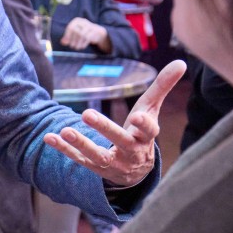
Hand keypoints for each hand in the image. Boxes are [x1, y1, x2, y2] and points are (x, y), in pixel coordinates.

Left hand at [46, 59, 187, 185]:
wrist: (137, 171)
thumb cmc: (143, 132)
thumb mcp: (152, 109)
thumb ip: (163, 86)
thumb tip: (182, 62)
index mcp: (147, 136)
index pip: (149, 131)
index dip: (145, 125)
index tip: (138, 117)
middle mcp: (132, 152)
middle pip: (121, 141)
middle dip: (105, 129)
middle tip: (87, 114)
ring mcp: (114, 163)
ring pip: (98, 156)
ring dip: (81, 144)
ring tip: (66, 130)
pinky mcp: (97, 169)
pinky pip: (80, 160)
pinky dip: (65, 150)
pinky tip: (50, 138)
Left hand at [60, 17, 108, 51]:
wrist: (98, 32)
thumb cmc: (84, 33)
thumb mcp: (74, 34)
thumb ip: (67, 38)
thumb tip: (63, 42)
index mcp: (77, 21)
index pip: (70, 27)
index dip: (67, 36)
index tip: (66, 43)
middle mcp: (83, 21)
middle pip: (76, 31)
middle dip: (73, 40)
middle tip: (72, 46)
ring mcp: (90, 26)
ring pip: (82, 35)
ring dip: (78, 43)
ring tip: (77, 47)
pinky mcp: (95, 31)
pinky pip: (88, 38)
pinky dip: (84, 44)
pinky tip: (82, 46)